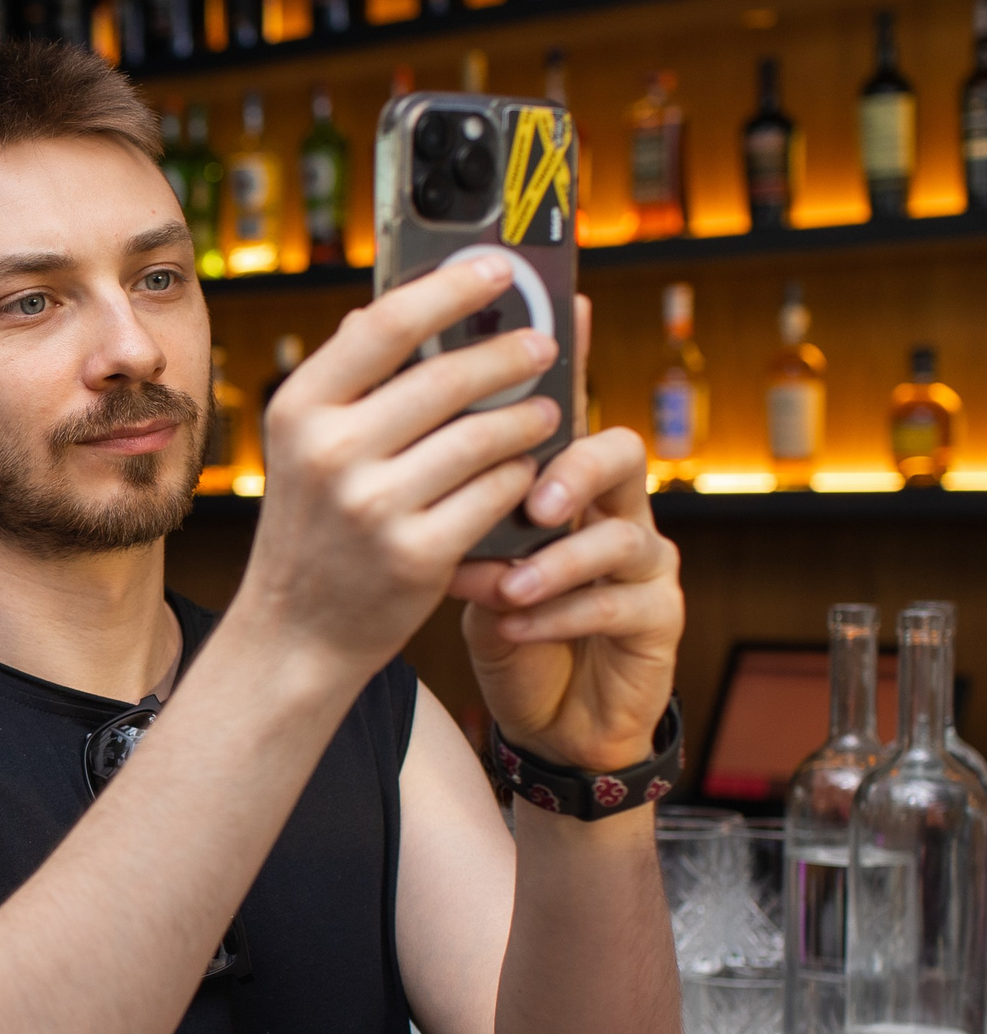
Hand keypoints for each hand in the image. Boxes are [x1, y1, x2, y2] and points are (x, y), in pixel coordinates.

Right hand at [240, 254, 558, 684]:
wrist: (296, 631)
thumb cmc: (316, 525)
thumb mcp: (306, 447)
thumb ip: (349, 381)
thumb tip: (400, 304)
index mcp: (299, 410)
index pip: (383, 326)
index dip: (448, 289)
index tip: (498, 268)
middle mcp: (329, 454)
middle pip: (447, 378)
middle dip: (510, 355)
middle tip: (542, 347)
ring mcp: (373, 507)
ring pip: (484, 438)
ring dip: (528, 420)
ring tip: (543, 415)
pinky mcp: (418, 555)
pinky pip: (497, 493)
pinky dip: (519, 477)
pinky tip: (522, 473)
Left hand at [448, 296, 681, 770]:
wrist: (544, 708)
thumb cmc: (495, 610)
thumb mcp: (458, 541)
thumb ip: (439, 482)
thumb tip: (377, 400)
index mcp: (565, 474)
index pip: (569, 406)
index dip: (569, 360)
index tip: (551, 325)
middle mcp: (615, 505)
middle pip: (619, 452)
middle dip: (571, 469)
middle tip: (529, 498)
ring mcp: (646, 560)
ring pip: (623, 535)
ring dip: (559, 560)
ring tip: (507, 583)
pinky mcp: (657, 620)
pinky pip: (619, 608)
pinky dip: (558, 616)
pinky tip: (512, 624)